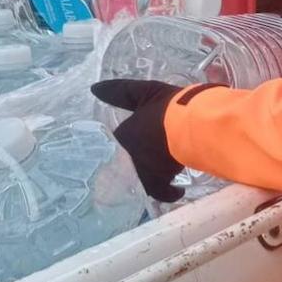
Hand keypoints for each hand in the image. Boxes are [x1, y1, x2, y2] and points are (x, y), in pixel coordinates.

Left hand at [91, 79, 186, 202]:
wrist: (188, 128)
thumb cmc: (166, 108)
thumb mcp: (144, 92)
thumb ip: (120, 91)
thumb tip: (93, 88)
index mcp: (122, 136)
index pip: (118, 144)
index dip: (130, 145)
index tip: (139, 145)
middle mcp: (127, 157)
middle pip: (128, 165)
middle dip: (137, 164)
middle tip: (150, 163)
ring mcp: (142, 172)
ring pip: (143, 179)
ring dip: (152, 178)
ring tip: (163, 175)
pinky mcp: (160, 183)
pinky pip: (161, 192)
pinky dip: (169, 193)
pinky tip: (177, 191)